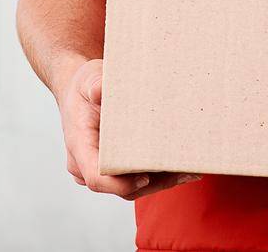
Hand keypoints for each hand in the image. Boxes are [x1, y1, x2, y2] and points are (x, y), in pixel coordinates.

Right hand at [57, 57, 201, 199]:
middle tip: (182, 172)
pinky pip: (134, 180)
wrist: (79, 92)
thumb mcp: (87, 79)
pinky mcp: (113, 169)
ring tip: (189, 171)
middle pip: (119, 187)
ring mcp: (99, 169)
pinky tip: (181, 170)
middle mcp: (85, 164)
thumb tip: (100, 91)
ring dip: (160, 183)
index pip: (96, 176)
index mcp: (79, 145)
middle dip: (153, 183)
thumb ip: (94, 85)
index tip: (145, 178)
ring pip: (130, 188)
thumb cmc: (83, 87)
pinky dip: (157, 177)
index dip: (121, 183)